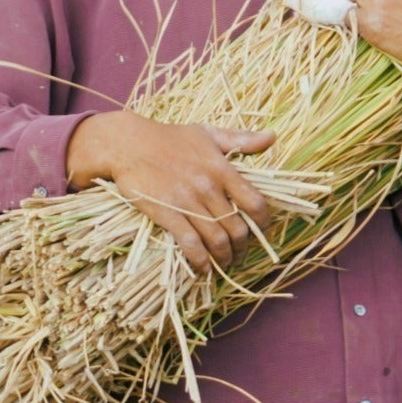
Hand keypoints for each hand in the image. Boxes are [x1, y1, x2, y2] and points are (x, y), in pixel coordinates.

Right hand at [66, 112, 275, 274]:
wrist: (129, 144)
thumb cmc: (169, 138)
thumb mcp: (208, 133)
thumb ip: (241, 139)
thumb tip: (272, 137)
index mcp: (223, 169)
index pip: (255, 202)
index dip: (264, 222)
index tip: (263, 231)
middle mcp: (209, 188)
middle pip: (238, 228)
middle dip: (244, 247)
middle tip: (242, 254)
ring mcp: (188, 202)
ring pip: (217, 240)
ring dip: (225, 258)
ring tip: (226, 264)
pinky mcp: (168, 214)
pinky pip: (190, 244)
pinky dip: (201, 260)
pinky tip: (204, 269)